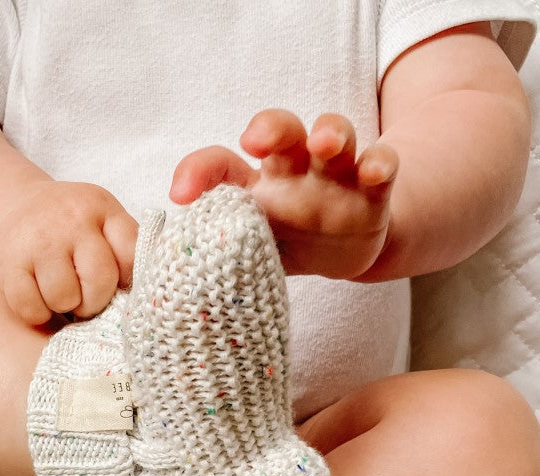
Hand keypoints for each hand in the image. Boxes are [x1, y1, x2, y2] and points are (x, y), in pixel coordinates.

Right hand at [0, 181, 137, 324]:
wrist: (16, 207)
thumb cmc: (71, 229)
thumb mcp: (104, 223)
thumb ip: (127, 251)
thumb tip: (148, 300)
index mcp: (102, 208)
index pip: (131, 256)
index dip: (126, 281)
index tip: (116, 283)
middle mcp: (71, 218)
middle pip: (99, 282)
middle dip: (95, 301)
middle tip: (85, 297)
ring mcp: (38, 239)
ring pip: (64, 298)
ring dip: (64, 306)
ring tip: (61, 293)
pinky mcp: (9, 261)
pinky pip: (31, 308)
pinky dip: (37, 313)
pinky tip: (39, 296)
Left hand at [169, 110, 398, 279]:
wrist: (342, 251)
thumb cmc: (283, 243)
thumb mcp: (244, 249)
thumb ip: (210, 256)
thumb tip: (158, 283)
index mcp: (254, 185)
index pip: (220, 165)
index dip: (198, 172)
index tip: (178, 195)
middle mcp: (292, 171)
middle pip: (281, 131)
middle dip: (269, 128)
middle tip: (256, 140)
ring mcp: (334, 176)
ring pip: (333, 135)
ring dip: (330, 132)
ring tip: (326, 144)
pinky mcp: (373, 190)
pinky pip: (380, 165)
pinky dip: (380, 162)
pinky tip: (375, 169)